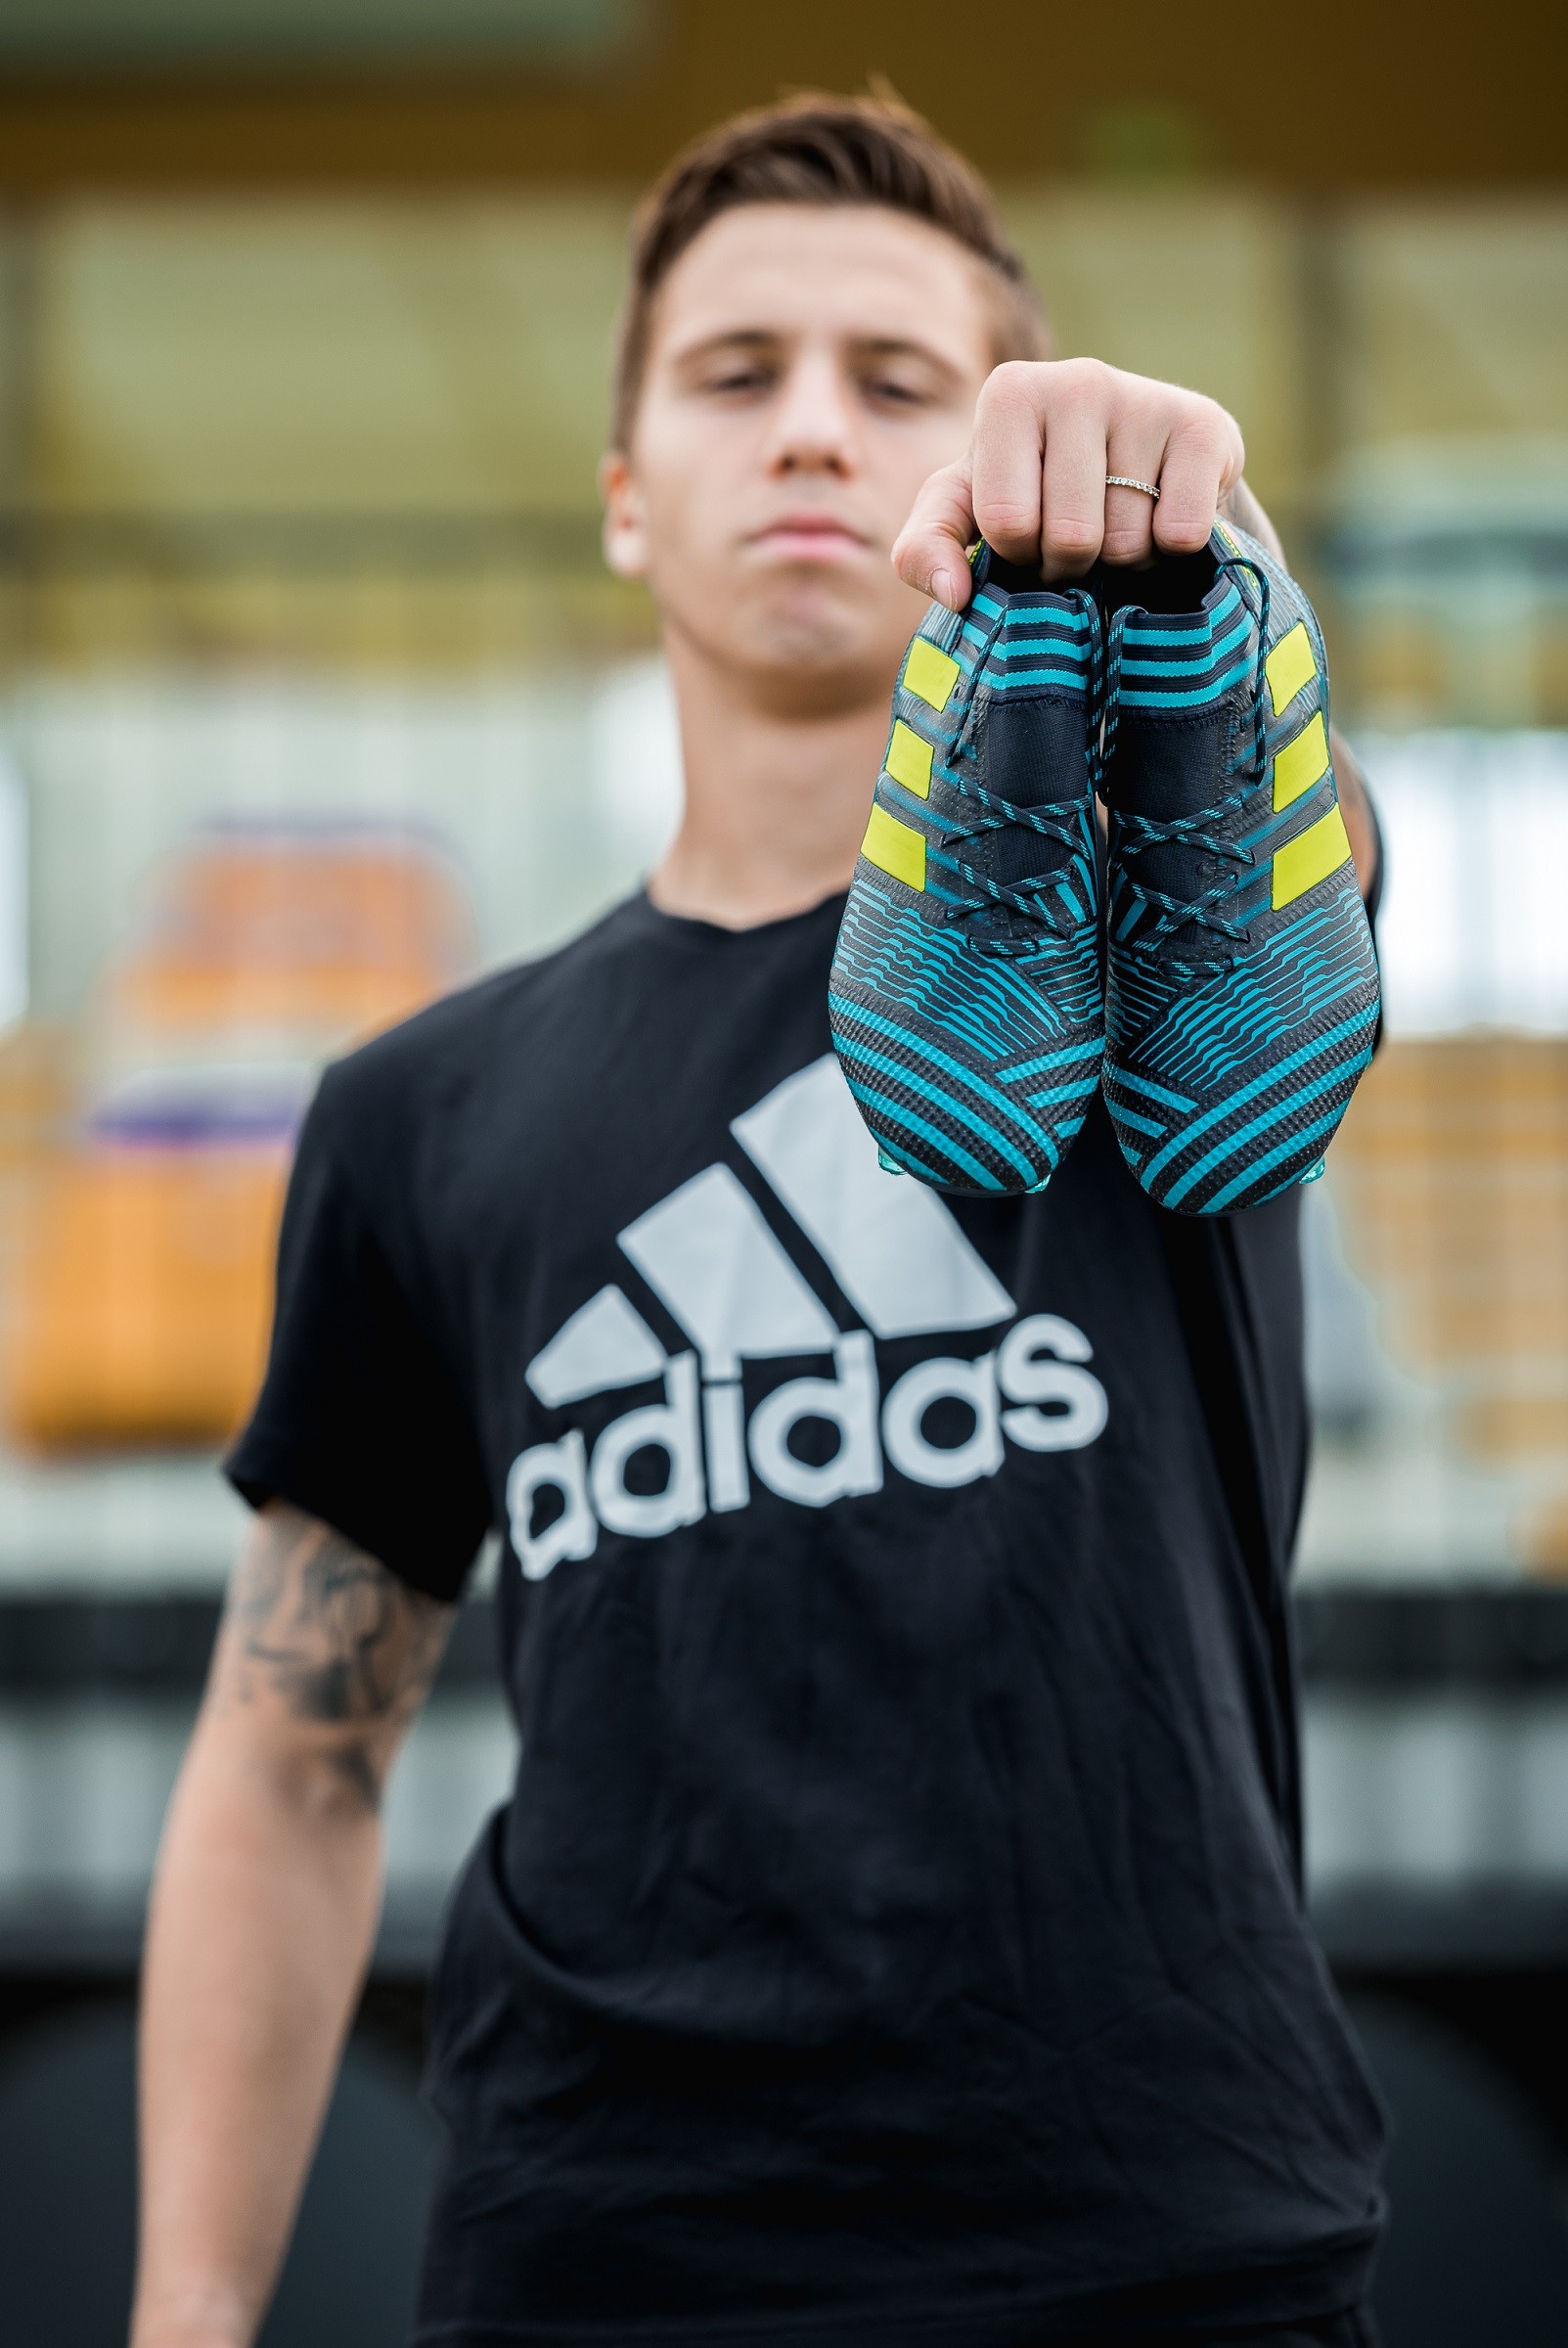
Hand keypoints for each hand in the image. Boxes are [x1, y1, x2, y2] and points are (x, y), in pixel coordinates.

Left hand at [893, 358, 1245, 607]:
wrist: (1140, 471)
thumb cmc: (1035, 493)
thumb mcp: (964, 518)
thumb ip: (924, 550)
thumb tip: (954, 595)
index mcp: (1009, 393)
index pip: (1008, 522)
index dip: (1020, 552)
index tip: (1029, 533)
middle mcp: (1078, 378)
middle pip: (1072, 535)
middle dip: (1072, 561)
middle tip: (1080, 536)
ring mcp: (1146, 397)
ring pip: (1127, 540)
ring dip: (1124, 558)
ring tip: (1122, 522)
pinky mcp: (1206, 426)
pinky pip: (1180, 532)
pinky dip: (1172, 550)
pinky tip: (1161, 515)